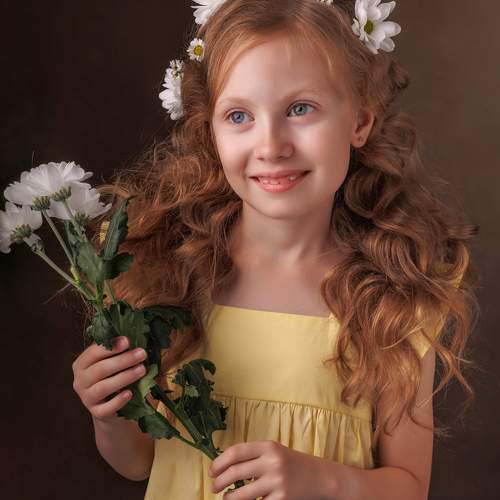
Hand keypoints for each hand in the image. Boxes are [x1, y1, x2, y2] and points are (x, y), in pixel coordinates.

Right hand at [72, 336, 147, 423]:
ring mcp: (86, 398)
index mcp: (82, 364)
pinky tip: (129, 393)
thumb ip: (119, 351)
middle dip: (123, 360)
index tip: (127, 341)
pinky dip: (118, 401)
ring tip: (142, 370)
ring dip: (124, 377)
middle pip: (100, 369)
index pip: (93, 353)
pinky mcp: (96, 413)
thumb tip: (135, 337)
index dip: (110, 346)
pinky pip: (106, 408)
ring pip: (103, 388)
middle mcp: (80, 381)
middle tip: (142, 353)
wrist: (112, 406)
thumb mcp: (113, 361)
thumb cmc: (114, 376)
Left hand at [208, 440, 330, 499]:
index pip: (236, 452)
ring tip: (225, 498)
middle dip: (219, 482)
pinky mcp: (282, 499)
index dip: (219, 462)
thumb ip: (252, 455)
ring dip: (229, 498)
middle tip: (213, 487)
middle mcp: (272, 462)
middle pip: (235, 472)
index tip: (211, 471)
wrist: (318, 476)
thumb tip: (223, 466)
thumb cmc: (289, 463)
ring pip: (242, 494)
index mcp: (268, 446)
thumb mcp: (272, 451)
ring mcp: (277, 482)